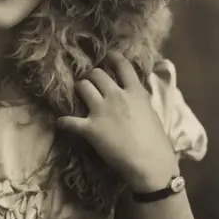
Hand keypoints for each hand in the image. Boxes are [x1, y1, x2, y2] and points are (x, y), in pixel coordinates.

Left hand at [56, 53, 178, 190]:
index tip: (108, 55)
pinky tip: (62, 123)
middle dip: (91, 77)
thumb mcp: (151, 113)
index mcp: (135, 92)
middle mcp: (116, 96)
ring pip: (82, 87)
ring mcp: (101, 110)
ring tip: (79, 97)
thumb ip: (139, 101)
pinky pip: (68, 120)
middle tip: (90, 84)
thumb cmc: (157, 143)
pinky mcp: (90, 128)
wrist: (150, 164)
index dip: (113, 57)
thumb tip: (135, 97)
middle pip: (96, 74)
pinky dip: (64, 122)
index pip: (122, 66)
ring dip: (79, 90)